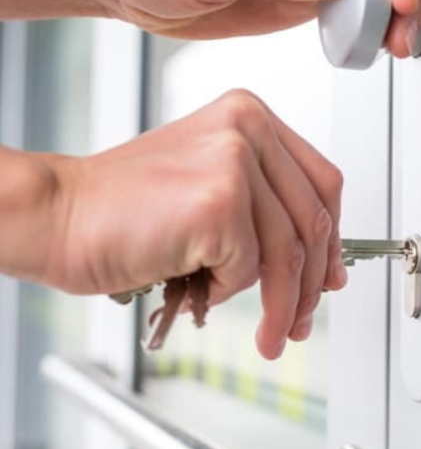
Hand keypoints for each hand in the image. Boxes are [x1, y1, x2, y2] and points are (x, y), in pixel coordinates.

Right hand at [48, 90, 344, 358]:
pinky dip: (224, 291)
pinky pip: (247, 269)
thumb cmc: (124, 207)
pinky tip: (196, 284)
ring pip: (288, 251)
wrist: (59, 215)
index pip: (322, 181)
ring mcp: (236, 160)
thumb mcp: (211, 186)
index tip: (330, 273)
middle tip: (300, 319)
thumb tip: (320, 262)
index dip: (333, 236)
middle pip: (312, 219)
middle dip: (311, 282)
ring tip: (272, 333)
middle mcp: (248, 126)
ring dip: (281, 304)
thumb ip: (266, 209)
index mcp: (250, 115)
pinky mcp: (221, 200)